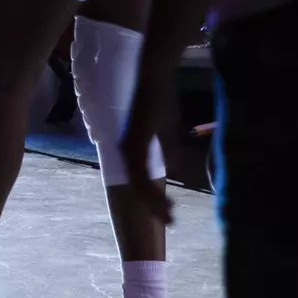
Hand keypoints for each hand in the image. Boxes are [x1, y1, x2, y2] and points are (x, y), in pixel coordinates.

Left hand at [120, 68, 176, 224]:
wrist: (153, 76)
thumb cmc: (160, 99)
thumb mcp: (165, 130)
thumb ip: (166, 149)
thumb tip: (173, 167)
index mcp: (131, 146)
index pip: (138, 179)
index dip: (151, 197)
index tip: (168, 211)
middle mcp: (125, 149)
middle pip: (136, 187)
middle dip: (153, 207)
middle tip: (171, 221)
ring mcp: (128, 147)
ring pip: (138, 186)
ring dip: (154, 204)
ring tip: (170, 217)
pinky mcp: (133, 143)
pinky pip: (140, 176)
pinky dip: (152, 193)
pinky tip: (166, 204)